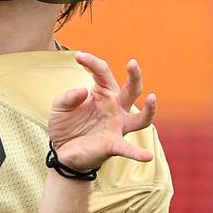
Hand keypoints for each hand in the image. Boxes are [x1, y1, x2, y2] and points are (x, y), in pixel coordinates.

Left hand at [48, 52, 156, 172]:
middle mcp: (115, 108)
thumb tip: (84, 91)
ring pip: (140, 118)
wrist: (61, 150)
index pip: (102, 72)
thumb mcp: (59, 107)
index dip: (91, 62)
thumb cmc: (66, 124)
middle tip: (132, 62)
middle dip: (134, 76)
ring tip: (152, 97)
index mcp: (102, 93)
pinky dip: (138, 152)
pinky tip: (147, 156)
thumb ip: (67, 97)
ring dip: (149, 109)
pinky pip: (128, 148)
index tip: (78, 56)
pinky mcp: (113, 144)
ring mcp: (116, 126)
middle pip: (131, 90)